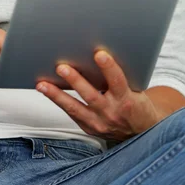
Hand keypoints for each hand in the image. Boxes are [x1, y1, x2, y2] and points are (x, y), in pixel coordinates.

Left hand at [36, 51, 160, 141]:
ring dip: (57, 95)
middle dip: (75, 81)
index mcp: (127, 99)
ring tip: (43, 84)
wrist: (141, 131)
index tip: (99, 53)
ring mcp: (100, 123)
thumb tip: (98, 53)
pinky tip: (47, 91)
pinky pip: (72, 114)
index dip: (109, 67)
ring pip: (75, 108)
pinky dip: (59, 102)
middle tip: (61, 67)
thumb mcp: (136, 89)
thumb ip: (119, 75)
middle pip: (91, 96)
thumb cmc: (136, 103)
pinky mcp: (90, 128)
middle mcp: (112, 112)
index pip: (118, 81)